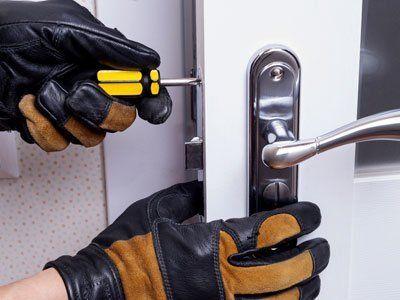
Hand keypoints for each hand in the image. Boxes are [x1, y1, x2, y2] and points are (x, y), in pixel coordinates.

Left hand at [0, 0, 171, 151]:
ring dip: (64, 116)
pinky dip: (42, 127)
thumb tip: (148, 59)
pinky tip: (30, 105)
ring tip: (44, 91)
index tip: (153, 108)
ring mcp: (70, 112)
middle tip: (80, 91)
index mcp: (99, 65)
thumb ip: (111, 46)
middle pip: (122, 120)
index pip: (140, 88)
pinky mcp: (49, 128)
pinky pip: (60, 145)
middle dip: (101, 110)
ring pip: (92, 137)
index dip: (153, 100)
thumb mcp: (66, 29)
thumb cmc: (12, 33)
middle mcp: (89, 89)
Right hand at [46, 181, 329, 299]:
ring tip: (314, 276)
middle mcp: (219, 280)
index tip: (309, 215)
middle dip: (313, 256)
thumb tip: (203, 191)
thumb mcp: (154, 210)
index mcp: (207, 245)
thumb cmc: (123, 255)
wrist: (99, 292)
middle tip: (322, 246)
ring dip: (305, 288)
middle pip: (286, 270)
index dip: (297, 220)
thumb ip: (186, 197)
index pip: (269, 230)